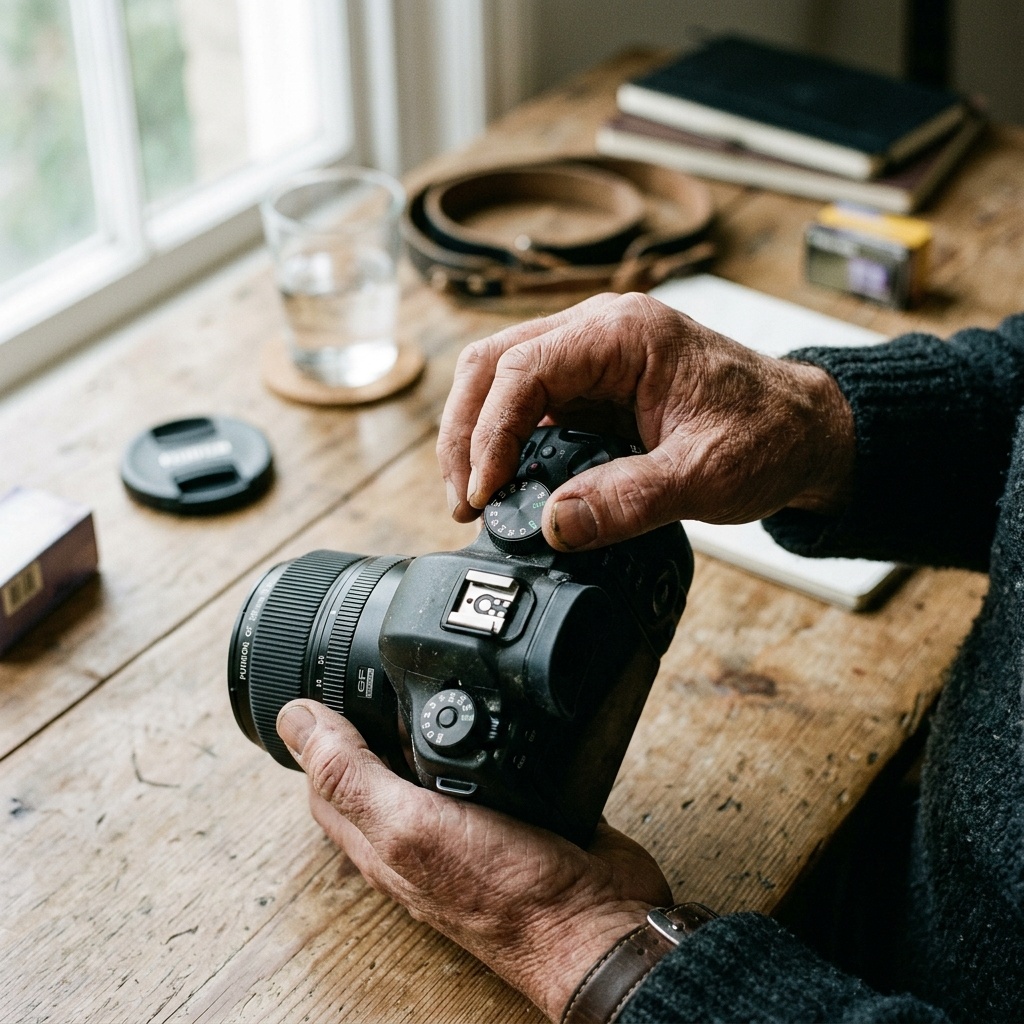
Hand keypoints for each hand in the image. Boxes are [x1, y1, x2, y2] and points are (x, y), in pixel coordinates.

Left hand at [277, 700, 671, 1020]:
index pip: (327, 776)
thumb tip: (294, 718)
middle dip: (375, 714)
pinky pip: (492, 764)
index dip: (320, 727)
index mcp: (381, 835)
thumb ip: (352, 777)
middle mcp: (420, 828)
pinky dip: (490, 733)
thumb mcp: (410, 827)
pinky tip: (499, 708)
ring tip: (436, 677)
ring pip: (435, 760)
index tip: (329, 676)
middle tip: (380, 667)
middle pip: (379, 763)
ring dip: (433, 720)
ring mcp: (472, 820)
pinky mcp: (519, 809)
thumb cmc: (504, 894)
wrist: (594, 923)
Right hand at [437, 292, 854, 549]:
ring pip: (500, 380)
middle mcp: (599, 331)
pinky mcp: (592, 386)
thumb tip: (554, 527)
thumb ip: (628, 501)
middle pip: (491, 364)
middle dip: (464, 433)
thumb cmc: (768, 437)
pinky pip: (529, 404)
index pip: (522, 370)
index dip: (489, 435)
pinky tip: (506, 483)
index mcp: (624, 333)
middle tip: (464, 500)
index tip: (484, 495)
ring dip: (476, 436)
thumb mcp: (705, 475)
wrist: (805, 433)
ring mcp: (592, 356)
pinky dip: (505, 443)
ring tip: (476, 497)